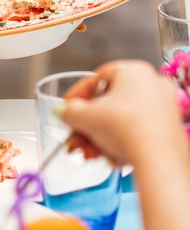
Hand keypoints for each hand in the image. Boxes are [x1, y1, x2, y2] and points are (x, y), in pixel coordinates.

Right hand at [61, 60, 181, 165]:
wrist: (157, 158)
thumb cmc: (125, 128)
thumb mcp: (85, 118)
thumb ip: (69, 112)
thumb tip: (63, 111)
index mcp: (132, 71)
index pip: (96, 78)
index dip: (77, 95)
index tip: (66, 108)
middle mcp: (151, 84)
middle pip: (108, 104)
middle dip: (87, 125)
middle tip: (75, 137)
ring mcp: (162, 107)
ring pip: (120, 121)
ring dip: (98, 138)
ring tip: (88, 153)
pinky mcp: (167, 129)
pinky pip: (134, 132)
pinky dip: (118, 143)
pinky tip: (107, 157)